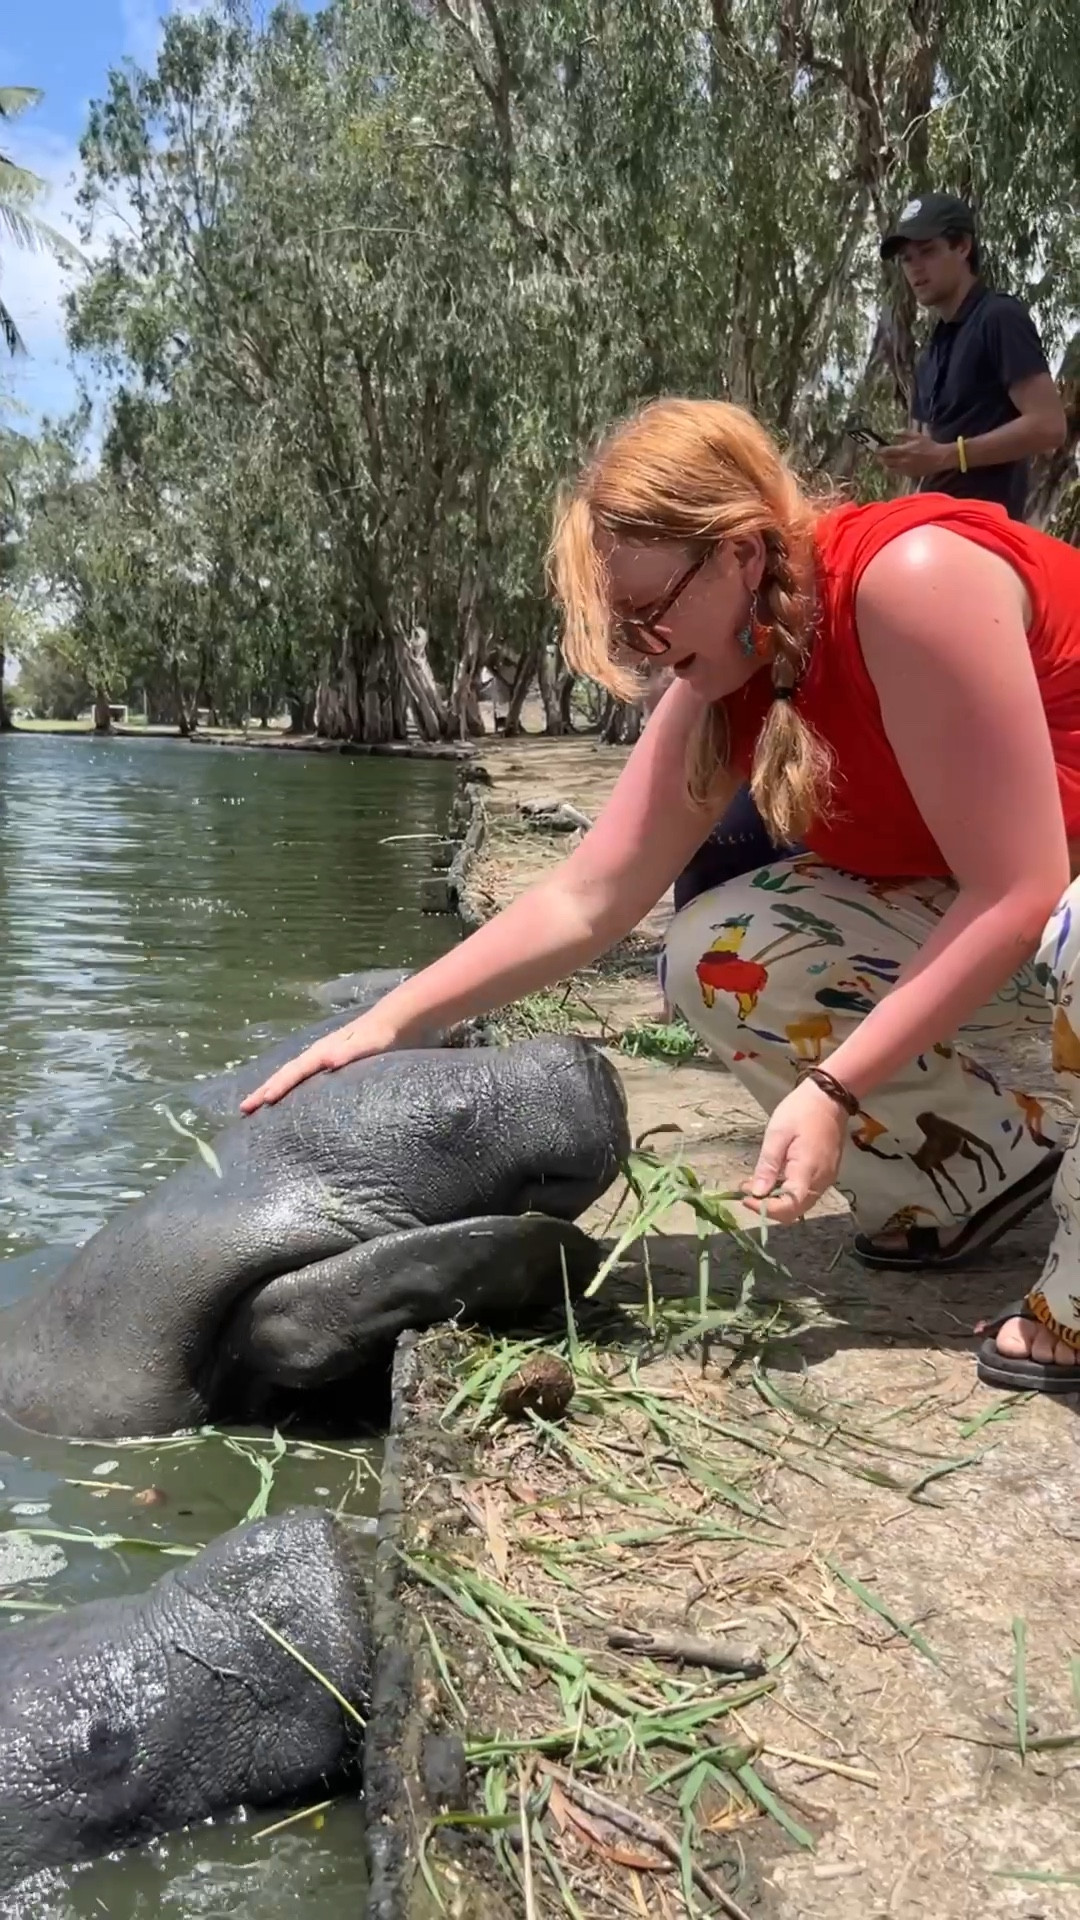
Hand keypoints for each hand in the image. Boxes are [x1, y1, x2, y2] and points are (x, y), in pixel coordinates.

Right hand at [240, 1010, 402, 1112]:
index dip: (278, 1086)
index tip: (261, 1102)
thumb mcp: (368, 1045)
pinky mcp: (332, 1062)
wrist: (396, 1021)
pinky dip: (291, 1086)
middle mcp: (317, 1054)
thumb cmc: (382, 1035)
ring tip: (257, 1105)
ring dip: (273, 1089)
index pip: (294, 1071)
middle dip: (264, 1090)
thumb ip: (349, 1053)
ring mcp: (323, 1057)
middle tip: (243, 1109)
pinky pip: (303, 1077)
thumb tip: (327, 1062)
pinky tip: (290, 1097)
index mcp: (322, 1052)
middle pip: (286, 1073)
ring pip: (292, 1075)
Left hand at [741, 1078, 847, 1224]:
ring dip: (777, 1201)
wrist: (829, 1098)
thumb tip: (757, 1193)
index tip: (745, 1198)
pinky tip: (774, 1178)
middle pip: (795, 1211)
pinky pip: (806, 1193)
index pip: (788, 1207)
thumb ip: (768, 1166)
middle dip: (769, 1206)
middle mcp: (821, 1182)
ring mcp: (826, 1179)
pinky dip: (788, 1193)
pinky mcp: (827, 1174)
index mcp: (808, 1171)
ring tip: (756, 1183)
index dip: (765, 1209)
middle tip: (747, 1190)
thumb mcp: (777, 1134)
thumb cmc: (801, 1111)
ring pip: (800, 1204)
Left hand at [876, 431, 956, 480]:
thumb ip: (904, 434)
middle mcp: (902, 461)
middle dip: (881, 459)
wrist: (939, 458)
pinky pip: (898, 473)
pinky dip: (894, 470)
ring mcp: (905, 469)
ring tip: (885, 462)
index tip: (877, 449)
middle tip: (879, 456)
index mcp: (903, 451)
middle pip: (886, 462)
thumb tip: (894, 432)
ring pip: (890, 469)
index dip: (880, 451)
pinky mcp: (909, 475)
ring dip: (886, 465)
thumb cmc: (929, 445)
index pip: (887, 452)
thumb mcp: (917, 436)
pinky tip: (895, 467)